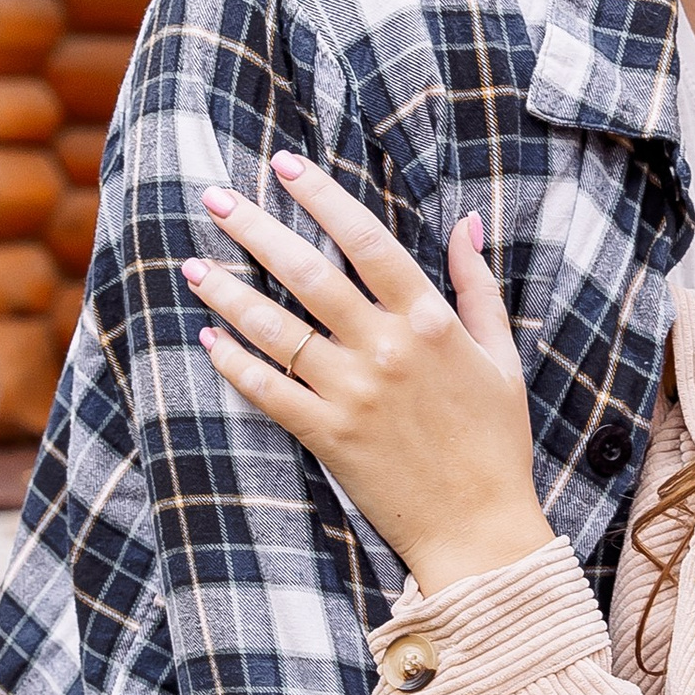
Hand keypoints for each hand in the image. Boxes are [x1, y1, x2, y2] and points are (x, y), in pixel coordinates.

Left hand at [184, 153, 553, 590]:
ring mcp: (353, 394)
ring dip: (229, 293)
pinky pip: (268, 391)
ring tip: (193, 265)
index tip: (284, 166)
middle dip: (255, 229)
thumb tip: (465, 222)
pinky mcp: (328, 436)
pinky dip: (234, 363)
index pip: (365, 241)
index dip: (321, 197)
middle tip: (214, 197)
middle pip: (307, 274)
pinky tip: (207, 337)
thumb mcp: (500, 355)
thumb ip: (476, 285)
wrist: (479, 528)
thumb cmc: (496, 441)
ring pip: (276, 330)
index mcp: (430, 321)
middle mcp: (386, 350)